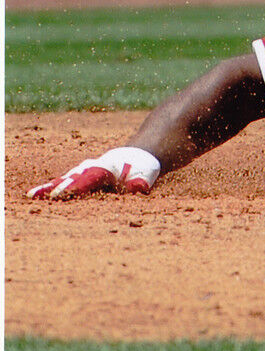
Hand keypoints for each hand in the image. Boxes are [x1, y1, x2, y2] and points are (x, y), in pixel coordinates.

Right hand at [28, 147, 161, 199]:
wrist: (138, 155)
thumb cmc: (142, 168)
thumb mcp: (146, 175)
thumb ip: (141, 182)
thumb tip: (139, 187)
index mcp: (109, 168)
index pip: (91, 178)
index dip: (76, 186)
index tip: (61, 194)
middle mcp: (93, 167)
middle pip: (72, 178)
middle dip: (58, 187)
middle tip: (37, 195)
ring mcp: (84, 170)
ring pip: (65, 178)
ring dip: (49, 187)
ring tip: (32, 194)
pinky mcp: (79, 176)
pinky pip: (64, 182)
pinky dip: (50, 188)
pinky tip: (34, 195)